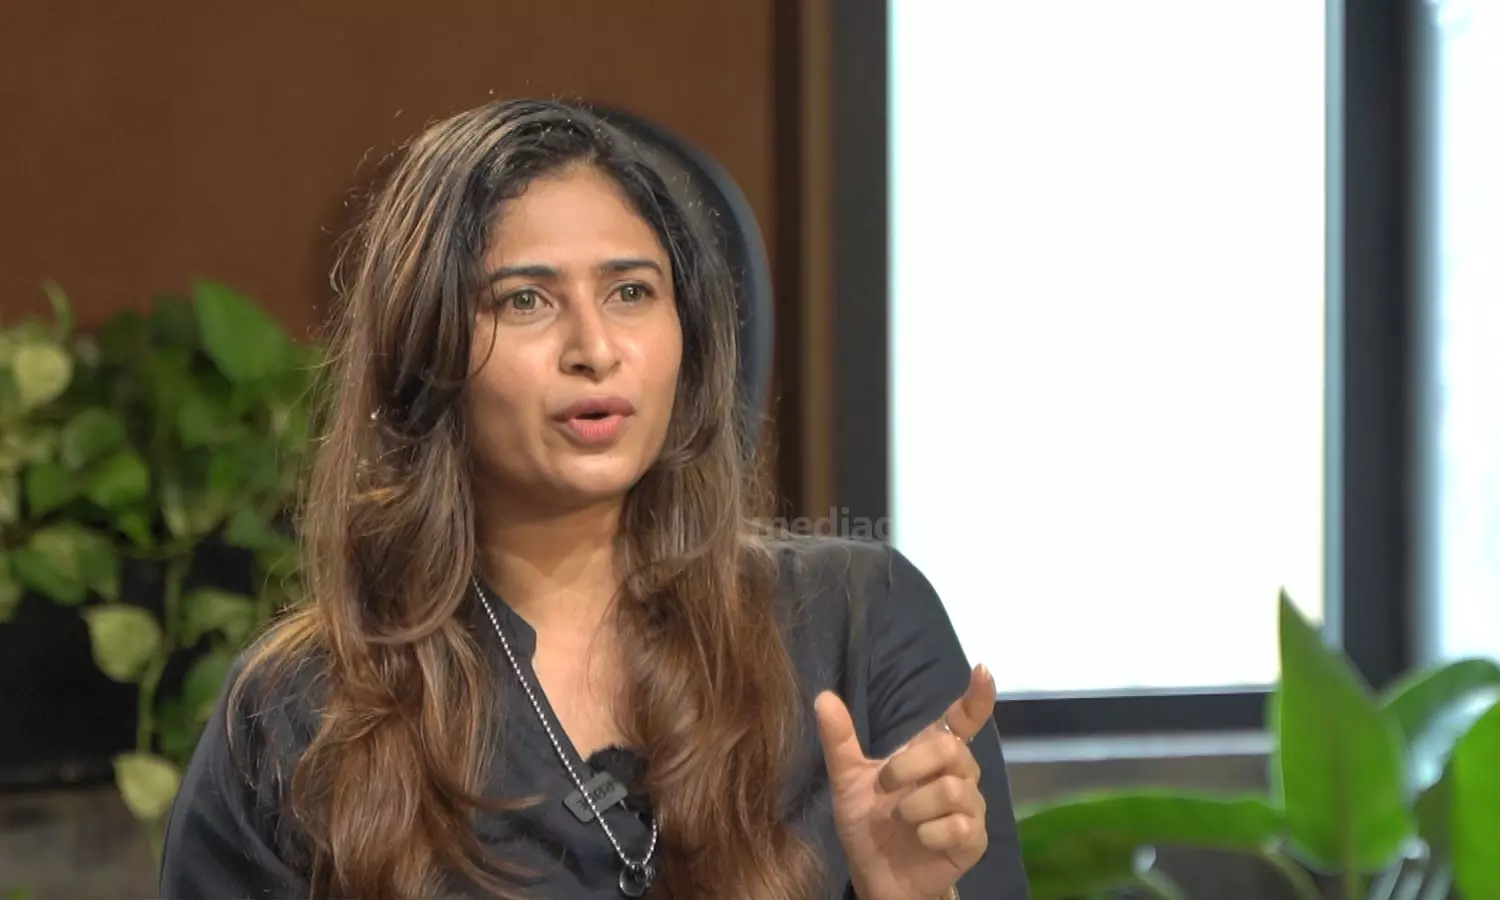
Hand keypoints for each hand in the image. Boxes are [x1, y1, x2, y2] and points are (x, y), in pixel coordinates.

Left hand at [816, 664, 996, 899]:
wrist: (875, 876)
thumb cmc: (869, 824)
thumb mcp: (848, 781)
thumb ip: (840, 740)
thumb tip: (824, 697)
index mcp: (932, 754)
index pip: (962, 719)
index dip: (976, 697)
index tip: (983, 670)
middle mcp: (958, 775)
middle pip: (950, 749)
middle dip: (909, 765)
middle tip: (885, 785)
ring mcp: (970, 808)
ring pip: (952, 789)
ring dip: (913, 805)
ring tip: (899, 819)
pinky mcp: (973, 840)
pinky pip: (958, 826)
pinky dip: (928, 833)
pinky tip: (919, 839)